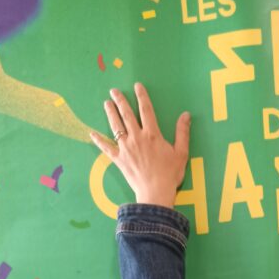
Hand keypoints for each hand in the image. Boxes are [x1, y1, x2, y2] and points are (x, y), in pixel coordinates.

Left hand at [89, 83, 189, 207]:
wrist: (155, 192)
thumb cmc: (170, 174)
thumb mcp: (181, 153)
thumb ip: (182, 133)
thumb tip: (185, 115)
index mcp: (152, 134)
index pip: (146, 110)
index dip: (142, 96)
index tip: (137, 86)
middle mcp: (137, 137)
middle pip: (127, 115)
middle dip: (120, 101)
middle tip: (114, 91)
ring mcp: (126, 148)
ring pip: (116, 127)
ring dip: (110, 113)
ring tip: (106, 103)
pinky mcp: (119, 159)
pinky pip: (106, 148)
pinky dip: (99, 141)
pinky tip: (92, 133)